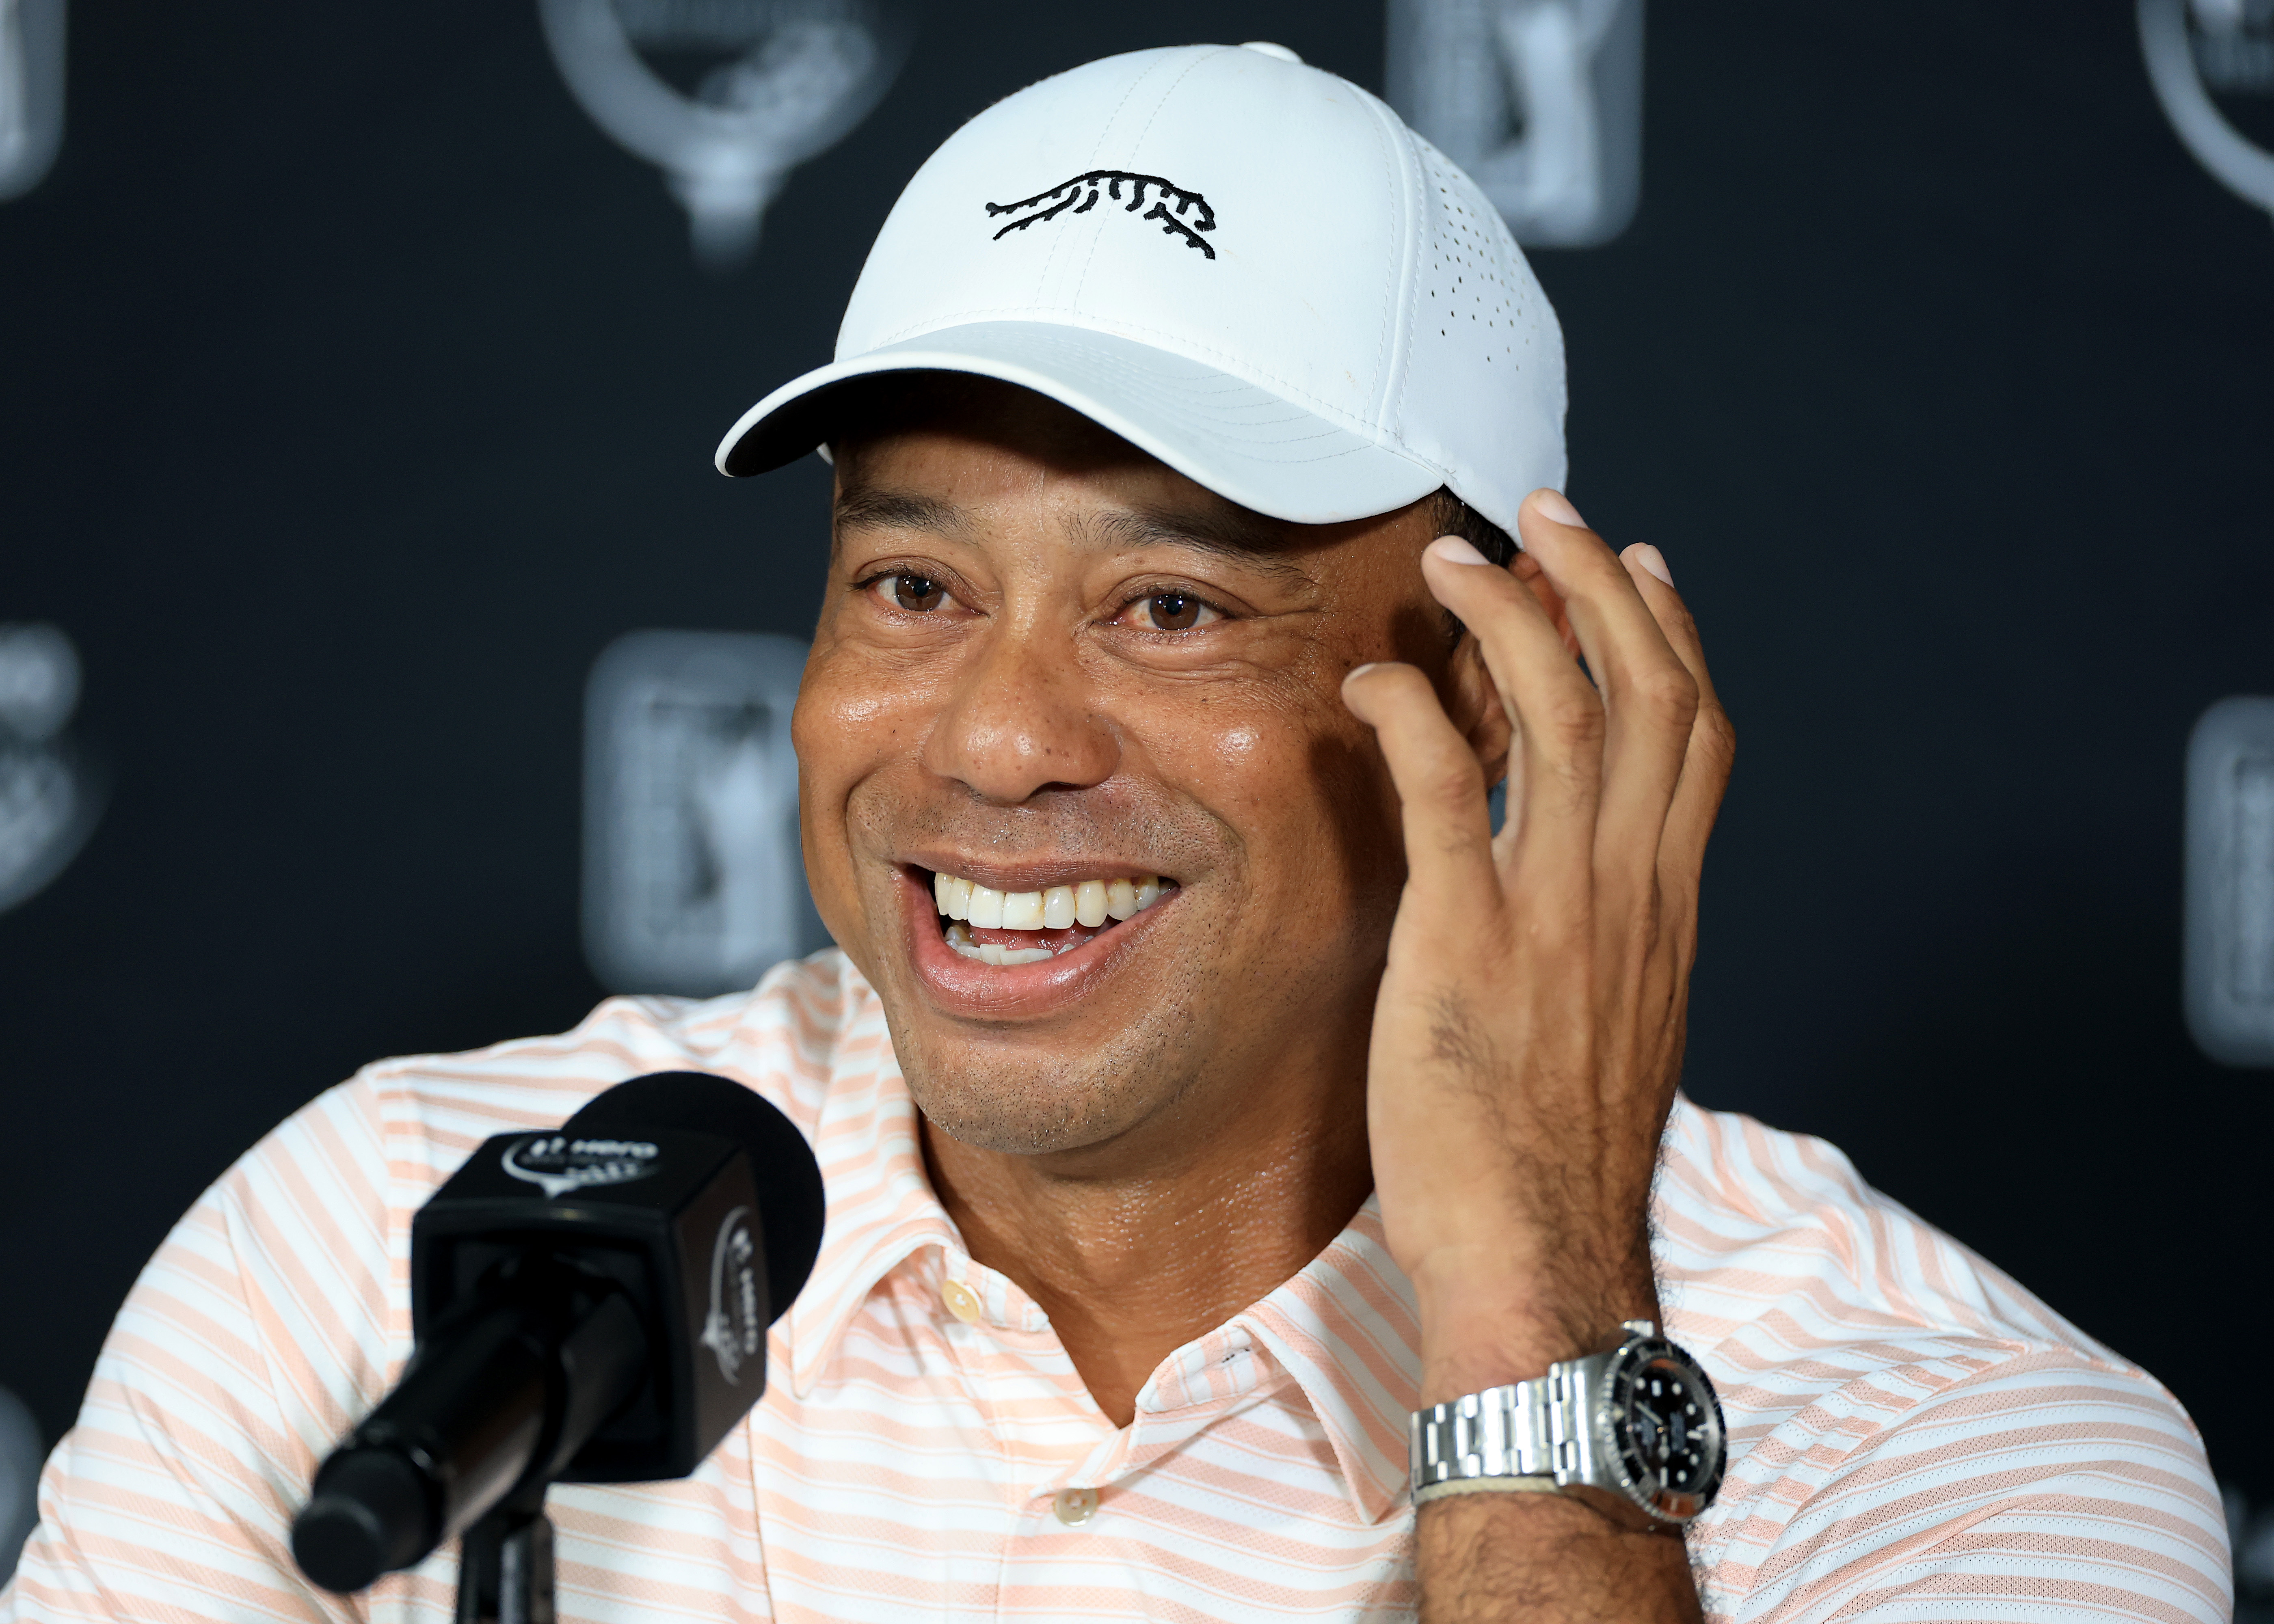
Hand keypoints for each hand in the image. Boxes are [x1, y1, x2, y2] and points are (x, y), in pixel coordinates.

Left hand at [1341, 491, 1733, 1401]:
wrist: (1541, 1256)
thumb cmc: (1557, 1153)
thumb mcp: (1616, 1025)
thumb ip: (1610, 935)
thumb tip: (1586, 876)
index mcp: (1667, 906)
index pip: (1698, 734)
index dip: (1673, 634)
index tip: (1641, 565)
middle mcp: (1629, 890)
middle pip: (1644, 691)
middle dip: (1598, 583)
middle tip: (1545, 515)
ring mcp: (1554, 911)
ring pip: (1561, 714)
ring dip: (1508, 617)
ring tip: (1454, 559)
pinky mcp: (1467, 940)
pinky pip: (1448, 788)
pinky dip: (1413, 712)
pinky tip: (1373, 680)